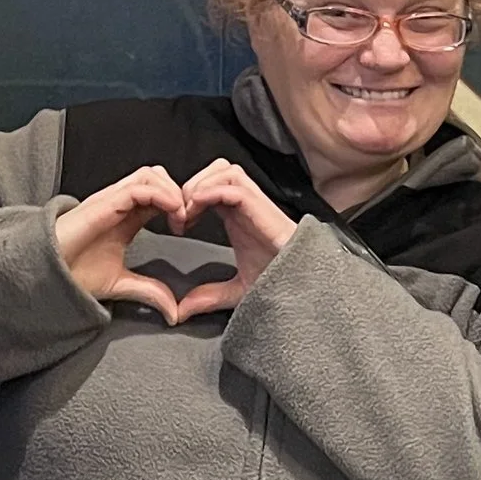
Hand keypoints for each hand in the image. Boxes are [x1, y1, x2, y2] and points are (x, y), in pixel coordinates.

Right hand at [55, 166, 189, 319]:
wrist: (45, 275)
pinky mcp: (103, 203)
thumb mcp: (121, 284)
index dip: (178, 203)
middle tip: (187, 218)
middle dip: (178, 191)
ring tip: (181, 215)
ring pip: (150, 174)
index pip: (159, 193)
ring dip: (172, 191)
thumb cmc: (73, 273)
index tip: (187, 226)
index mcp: (126, 216)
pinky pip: (138, 186)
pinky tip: (171, 213)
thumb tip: (173, 312)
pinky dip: (160, 194)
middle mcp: (120, 203)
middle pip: (157, 176)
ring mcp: (111, 200)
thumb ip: (149, 292)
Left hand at [173, 162, 298, 314]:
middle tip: (180, 213)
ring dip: (201, 185)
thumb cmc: (279, 280)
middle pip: (216, 169)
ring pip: (224, 170)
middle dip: (192, 183)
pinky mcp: (261, 207)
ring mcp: (255, 203)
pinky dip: (211, 192)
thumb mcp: (235, 290)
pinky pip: (233, 185)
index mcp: (239, 215)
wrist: (303, 283)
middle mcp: (247, 204)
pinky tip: (199, 211)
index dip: (188, 198)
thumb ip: (209, 296)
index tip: (177, 225)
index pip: (210, 186)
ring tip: (189, 211)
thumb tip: (182, 311)